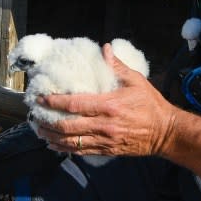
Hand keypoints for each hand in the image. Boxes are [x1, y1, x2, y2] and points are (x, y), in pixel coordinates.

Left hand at [34, 44, 177, 156]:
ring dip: (52, 136)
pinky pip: (81, 151)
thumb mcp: (136, 80)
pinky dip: (64, 148)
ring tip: (39, 130)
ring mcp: (104, 140)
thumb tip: (104, 49)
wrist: (165, 132)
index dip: (54, 102)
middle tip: (34, 115)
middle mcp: (104, 125)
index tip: (41, 98)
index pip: (74, 104)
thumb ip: (117, 66)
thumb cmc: (151, 104)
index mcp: (109, 105)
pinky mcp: (106, 150)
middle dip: (47, 121)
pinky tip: (54, 144)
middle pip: (67, 126)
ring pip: (71, 141)